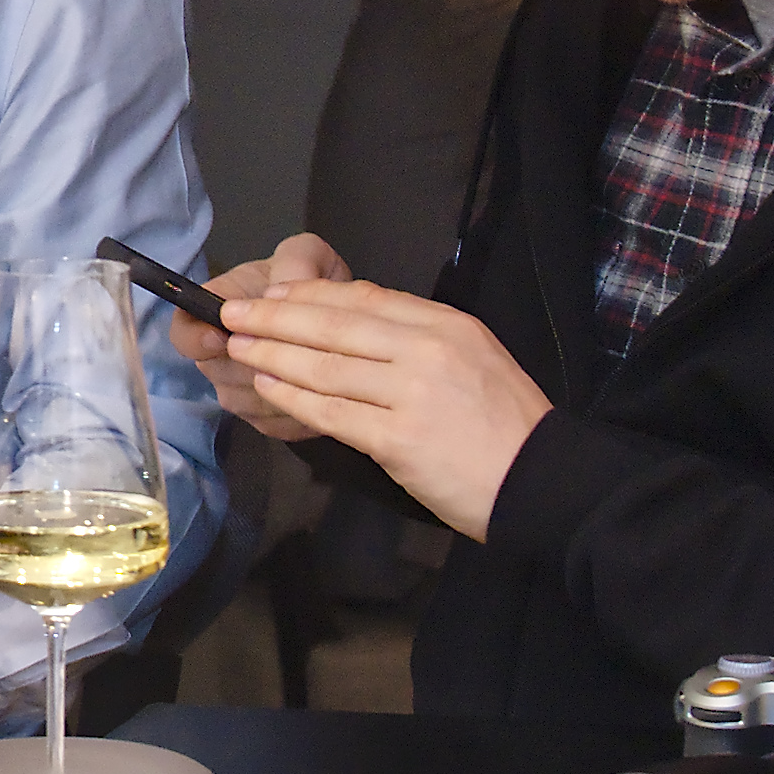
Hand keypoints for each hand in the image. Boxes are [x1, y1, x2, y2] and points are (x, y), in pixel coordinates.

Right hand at [173, 234, 349, 439]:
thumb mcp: (307, 255)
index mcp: (216, 311)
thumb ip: (293, 264)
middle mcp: (217, 356)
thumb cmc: (310, 282)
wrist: (335, 314)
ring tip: (314, 370)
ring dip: (277, 389)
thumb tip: (277, 297)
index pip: (183, 334)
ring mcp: (238, 391)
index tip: (220, 337)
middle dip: (252, 363)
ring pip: (245, 402)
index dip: (195, 339)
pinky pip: (271, 424)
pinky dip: (296, 411)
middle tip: (292, 350)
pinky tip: (320, 393)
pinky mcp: (265, 419)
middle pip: (216, 372)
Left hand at [205, 264, 552, 543]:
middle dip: (275, 317)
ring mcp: (412, 394)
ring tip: (237, 348)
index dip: (310, 294)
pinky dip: (291, 398)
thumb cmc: (504, 426)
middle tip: (232, 315)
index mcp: (446, 325)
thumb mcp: (472, 358)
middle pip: (334, 325)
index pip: (364, 298)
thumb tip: (351, 324)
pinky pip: (330, 412)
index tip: (272, 292)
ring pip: (324, 366)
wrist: (541, 480)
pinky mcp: (397, 439)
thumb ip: (416, 340)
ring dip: (272, 355)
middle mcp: (428, 350)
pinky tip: (264, 388)